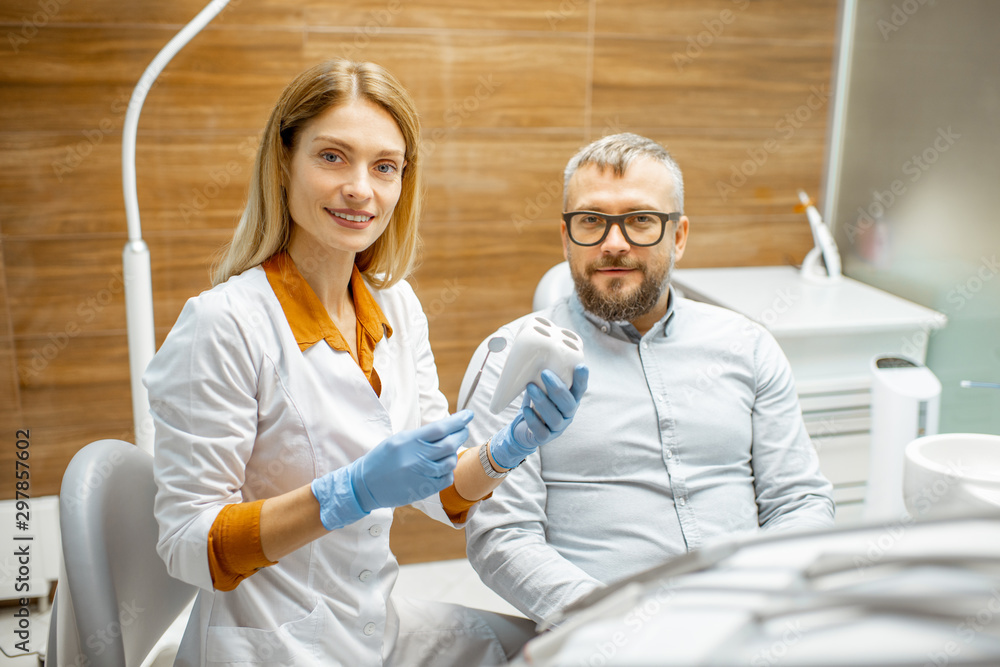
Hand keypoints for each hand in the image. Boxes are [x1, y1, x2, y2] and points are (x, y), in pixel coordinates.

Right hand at [311, 411, 472, 529]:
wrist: (365, 484)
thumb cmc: (382, 459)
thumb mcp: (398, 440)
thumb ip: (421, 435)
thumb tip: (446, 428)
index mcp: (409, 441)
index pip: (440, 428)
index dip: (458, 421)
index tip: (468, 415)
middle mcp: (416, 457)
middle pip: (450, 444)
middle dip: (461, 434)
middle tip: (463, 430)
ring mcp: (421, 474)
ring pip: (450, 462)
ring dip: (454, 454)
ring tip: (449, 450)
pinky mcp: (423, 489)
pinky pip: (446, 479)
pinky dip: (448, 472)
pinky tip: (443, 467)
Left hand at [489, 364, 587, 469]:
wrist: (525, 429)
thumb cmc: (537, 402)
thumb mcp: (543, 388)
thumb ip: (544, 374)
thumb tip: (535, 349)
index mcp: (570, 399)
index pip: (580, 389)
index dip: (582, 379)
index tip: (581, 366)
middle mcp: (567, 414)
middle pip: (569, 404)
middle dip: (557, 388)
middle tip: (544, 373)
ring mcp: (557, 427)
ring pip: (555, 417)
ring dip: (542, 401)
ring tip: (530, 387)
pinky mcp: (544, 438)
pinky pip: (541, 431)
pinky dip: (533, 420)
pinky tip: (526, 410)